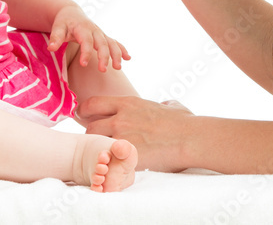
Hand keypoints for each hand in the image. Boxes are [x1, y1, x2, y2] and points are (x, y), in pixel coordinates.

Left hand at [48, 5, 130, 71]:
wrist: (71, 12)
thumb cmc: (63, 22)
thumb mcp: (57, 27)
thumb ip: (55, 38)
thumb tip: (50, 48)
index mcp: (82, 28)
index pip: (86, 40)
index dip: (86, 52)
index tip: (83, 64)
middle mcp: (94, 30)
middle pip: (102, 43)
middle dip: (104, 56)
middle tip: (103, 70)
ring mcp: (100, 33)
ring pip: (111, 43)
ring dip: (116, 54)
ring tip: (117, 68)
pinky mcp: (103, 36)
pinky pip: (115, 42)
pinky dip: (122, 49)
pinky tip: (128, 58)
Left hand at [80, 96, 194, 171]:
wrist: (189, 138)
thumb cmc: (184, 122)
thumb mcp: (171, 106)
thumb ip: (164, 104)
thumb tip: (166, 105)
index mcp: (128, 103)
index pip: (93, 104)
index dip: (85, 111)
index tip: (83, 116)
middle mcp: (121, 118)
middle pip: (89, 127)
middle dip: (90, 136)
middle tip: (95, 143)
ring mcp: (123, 137)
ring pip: (96, 145)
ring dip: (99, 152)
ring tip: (105, 158)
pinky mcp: (127, 155)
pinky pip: (110, 161)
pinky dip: (110, 165)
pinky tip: (115, 169)